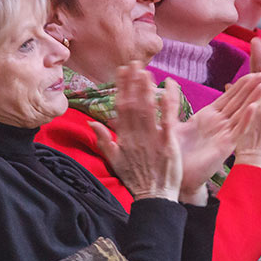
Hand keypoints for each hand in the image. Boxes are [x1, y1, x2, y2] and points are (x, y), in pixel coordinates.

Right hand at [91, 62, 182, 201]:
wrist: (154, 198)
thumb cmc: (136, 180)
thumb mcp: (114, 161)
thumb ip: (103, 140)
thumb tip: (91, 122)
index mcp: (124, 138)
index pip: (121, 107)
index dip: (122, 87)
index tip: (122, 71)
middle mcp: (137, 136)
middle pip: (134, 104)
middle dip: (133, 82)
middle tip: (135, 62)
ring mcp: (152, 139)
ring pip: (148, 110)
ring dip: (146, 89)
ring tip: (146, 71)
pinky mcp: (168, 144)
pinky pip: (167, 122)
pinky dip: (167, 106)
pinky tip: (167, 91)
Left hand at [175, 72, 260, 197]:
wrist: (177, 179)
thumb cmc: (176, 154)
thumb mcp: (172, 124)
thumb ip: (172, 103)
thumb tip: (170, 81)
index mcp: (209, 116)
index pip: (231, 95)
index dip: (244, 83)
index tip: (258, 71)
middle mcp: (220, 124)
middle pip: (241, 101)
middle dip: (255, 86)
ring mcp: (225, 135)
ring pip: (243, 113)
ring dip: (255, 99)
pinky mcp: (226, 147)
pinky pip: (238, 131)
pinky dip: (246, 119)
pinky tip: (255, 108)